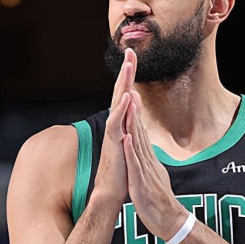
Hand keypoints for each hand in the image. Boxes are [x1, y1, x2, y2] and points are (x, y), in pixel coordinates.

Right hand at [91, 49, 136, 208]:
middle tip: (129, 51)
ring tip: (128, 66)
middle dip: (125, 72)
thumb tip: (133, 117)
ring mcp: (113, 133)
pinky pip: (117, 123)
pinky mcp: (114, 144)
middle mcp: (115, 125)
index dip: (129, 78)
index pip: (126, 96)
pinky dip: (123, 110)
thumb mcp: (128, 146)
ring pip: (118, 104)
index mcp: (121, 125)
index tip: (133, 59)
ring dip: (123, 84)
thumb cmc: (120, 172)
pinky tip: (129, 96)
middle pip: (121, 93)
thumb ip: (130, 129)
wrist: (110, 192)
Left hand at [123, 91, 188, 239]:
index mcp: (149, 160)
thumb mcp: (153, 177)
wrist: (168, 221)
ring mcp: (145, 172)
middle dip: (135, 111)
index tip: (132, 96)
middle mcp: (148, 162)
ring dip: (133, 125)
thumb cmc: (158, 201)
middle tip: (131, 89)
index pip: (141, 134)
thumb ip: (149, 163)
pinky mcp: (142, 184)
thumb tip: (145, 152)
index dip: (136, 115)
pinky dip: (131, 151)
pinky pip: (136, 165)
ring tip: (129, 106)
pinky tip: (127, 138)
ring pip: (138, 144)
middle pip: (140, 132)